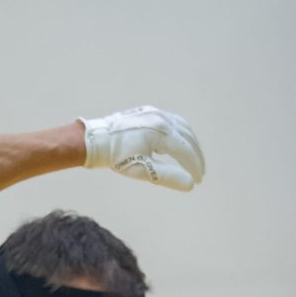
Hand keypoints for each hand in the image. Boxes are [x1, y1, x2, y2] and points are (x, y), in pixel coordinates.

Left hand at [77, 106, 204, 190]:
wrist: (95, 140)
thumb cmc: (116, 157)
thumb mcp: (142, 170)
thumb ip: (167, 176)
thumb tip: (190, 184)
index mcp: (161, 131)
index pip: (185, 151)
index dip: (194, 167)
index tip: (198, 180)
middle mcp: (161, 118)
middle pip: (187, 138)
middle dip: (196, 156)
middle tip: (200, 172)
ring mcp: (154, 112)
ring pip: (181, 127)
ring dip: (190, 143)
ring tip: (192, 159)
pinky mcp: (147, 112)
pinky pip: (171, 121)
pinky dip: (180, 133)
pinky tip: (178, 144)